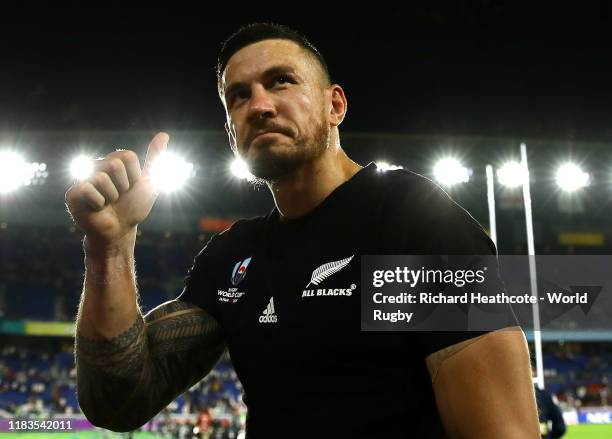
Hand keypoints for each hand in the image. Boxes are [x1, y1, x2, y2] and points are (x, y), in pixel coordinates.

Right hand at [65, 132, 168, 251]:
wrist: (120, 230)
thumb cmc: (134, 207)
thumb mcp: (150, 182)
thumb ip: (155, 159)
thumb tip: (164, 135)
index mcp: (113, 161)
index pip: (127, 156)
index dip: (134, 175)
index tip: (132, 187)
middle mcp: (96, 166)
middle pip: (114, 164)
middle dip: (123, 186)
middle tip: (118, 197)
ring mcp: (82, 179)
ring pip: (101, 178)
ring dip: (111, 196)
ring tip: (107, 203)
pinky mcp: (72, 193)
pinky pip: (88, 190)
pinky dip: (98, 203)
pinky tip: (96, 208)